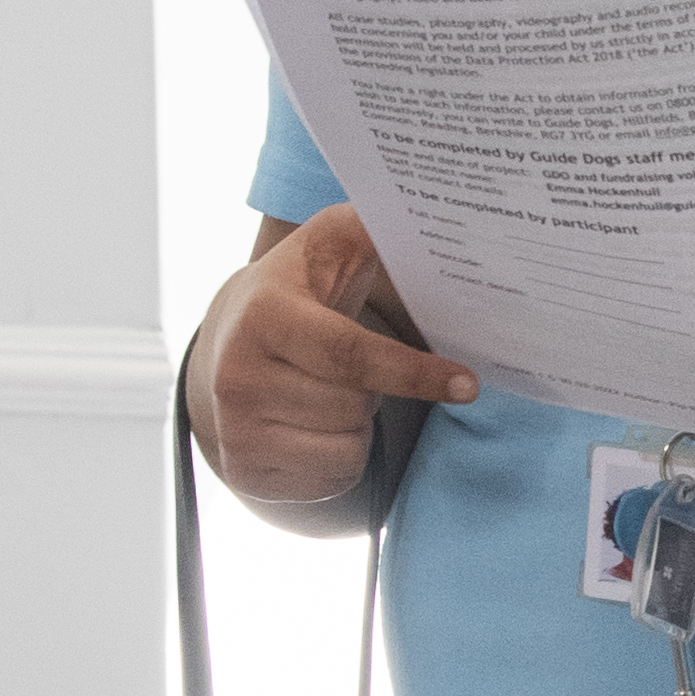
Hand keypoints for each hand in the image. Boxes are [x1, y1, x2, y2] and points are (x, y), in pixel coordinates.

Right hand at [190, 207, 471, 507]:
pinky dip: (340, 458)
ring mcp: (235, 429)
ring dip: (357, 426)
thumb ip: (372, 226)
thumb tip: (436, 213)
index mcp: (263, 316)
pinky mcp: (245, 470)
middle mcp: (237, 376)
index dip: (414, 373)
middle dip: (372, 392)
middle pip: (354, 408)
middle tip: (347, 366)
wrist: (227, 341)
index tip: (467, 384)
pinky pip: (331, 482)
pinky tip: (315, 425)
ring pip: (346, 449)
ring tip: (327, 391)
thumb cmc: (298, 289)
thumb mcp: (328, 245)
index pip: (352, 356)